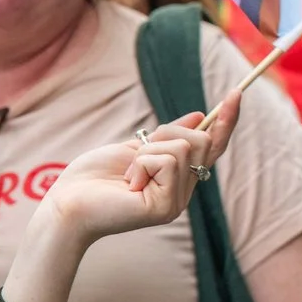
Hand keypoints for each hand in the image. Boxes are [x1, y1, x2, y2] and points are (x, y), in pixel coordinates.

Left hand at [36, 93, 240, 243]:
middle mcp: (183, 192)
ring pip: (183, 146)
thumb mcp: (132, 148)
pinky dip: (141, 164)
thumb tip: (199, 116)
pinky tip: (128, 184)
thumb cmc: (92, 178)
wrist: (65, 204)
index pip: (211, 147)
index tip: (235, 93)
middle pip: (199, 139)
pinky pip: (167, 161)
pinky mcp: (166, 207)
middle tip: (134, 157)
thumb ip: (165, 137)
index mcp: (176, 178)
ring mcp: (177, 202)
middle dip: (164, 134)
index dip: (225, 121)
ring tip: (128, 175)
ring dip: (147, 151)